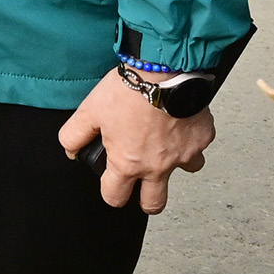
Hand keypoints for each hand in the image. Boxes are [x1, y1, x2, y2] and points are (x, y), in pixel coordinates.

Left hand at [58, 69, 215, 211]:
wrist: (164, 69)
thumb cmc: (130, 90)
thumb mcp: (90, 111)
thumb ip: (75, 135)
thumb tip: (71, 150)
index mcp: (128, 164)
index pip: (115, 197)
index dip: (110, 192)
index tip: (112, 182)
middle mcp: (157, 166)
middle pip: (154, 204)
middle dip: (147, 200)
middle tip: (143, 185)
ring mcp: (183, 154)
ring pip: (184, 172)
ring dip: (175, 163)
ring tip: (166, 144)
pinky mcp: (202, 138)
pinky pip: (198, 145)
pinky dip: (191, 137)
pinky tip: (181, 121)